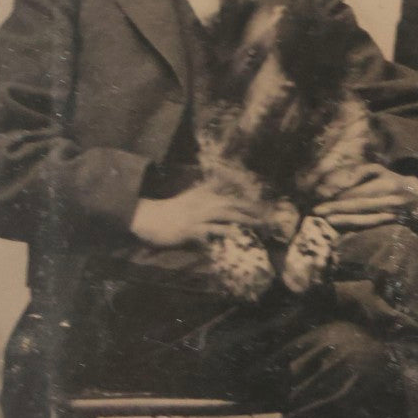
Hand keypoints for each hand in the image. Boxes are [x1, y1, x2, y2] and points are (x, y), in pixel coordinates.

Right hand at [130, 183, 268, 246]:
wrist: (149, 218)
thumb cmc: (171, 211)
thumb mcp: (192, 196)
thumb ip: (208, 189)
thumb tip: (223, 181)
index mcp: (204, 194)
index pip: (229, 191)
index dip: (247, 196)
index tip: (264, 203)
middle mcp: (203, 202)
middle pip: (232, 203)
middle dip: (251, 209)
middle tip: (268, 216)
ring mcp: (197, 216)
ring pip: (225, 215)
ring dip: (243, 220)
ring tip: (259, 225)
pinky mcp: (191, 229)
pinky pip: (210, 232)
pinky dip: (222, 234)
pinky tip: (234, 236)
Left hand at [312, 164, 417, 229]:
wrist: (417, 199)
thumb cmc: (391, 181)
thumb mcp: (379, 170)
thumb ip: (360, 172)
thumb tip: (343, 182)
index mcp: (387, 186)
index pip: (360, 193)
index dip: (341, 197)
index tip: (323, 199)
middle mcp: (389, 202)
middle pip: (359, 206)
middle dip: (337, 208)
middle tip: (317, 210)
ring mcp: (391, 216)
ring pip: (364, 219)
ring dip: (343, 220)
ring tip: (326, 219)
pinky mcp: (389, 226)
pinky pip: (368, 228)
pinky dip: (353, 227)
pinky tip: (339, 227)